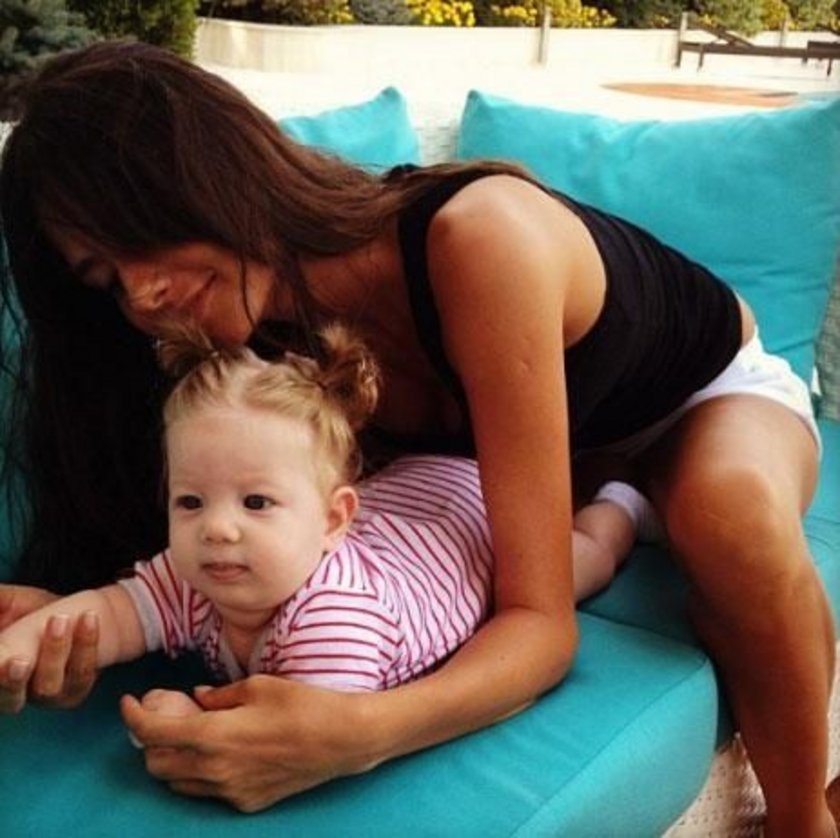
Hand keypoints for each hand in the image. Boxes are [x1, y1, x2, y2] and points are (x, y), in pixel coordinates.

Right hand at [0, 585, 99, 712]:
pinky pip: (82, 671)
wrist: (77, 613)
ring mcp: (47, 695)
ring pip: (49, 684)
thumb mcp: (8, 603)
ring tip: (59, 619)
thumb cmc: (31, 611)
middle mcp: (13, 693)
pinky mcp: (76, 690)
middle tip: (20, 662)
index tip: (3, 660)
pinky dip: (86, 643)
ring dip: (54, 651)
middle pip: (9, 698)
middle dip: (13, 681)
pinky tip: (88, 618)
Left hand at [121, 675, 373, 811]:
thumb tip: (198, 698)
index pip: (153, 733)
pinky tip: (222, 751)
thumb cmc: (303, 704)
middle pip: (156, 765)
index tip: (129, 702)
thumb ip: (220, 695)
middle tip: (165, 717)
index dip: (133, 717)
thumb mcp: (259, 686)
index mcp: (215, 736)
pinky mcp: (247, 802)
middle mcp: (215, 771)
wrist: (342, 739)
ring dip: (173, 760)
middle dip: (151, 741)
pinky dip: (201, 772)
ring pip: (178, 783)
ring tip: (193, 734)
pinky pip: (207, 791)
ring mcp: (231, 791)